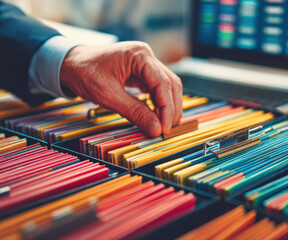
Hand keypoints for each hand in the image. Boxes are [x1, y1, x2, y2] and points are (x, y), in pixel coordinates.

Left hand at [60, 41, 182, 137]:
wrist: (70, 63)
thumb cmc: (84, 73)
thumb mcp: (107, 95)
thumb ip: (134, 112)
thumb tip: (156, 129)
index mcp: (139, 55)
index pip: (163, 83)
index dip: (167, 108)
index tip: (164, 129)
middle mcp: (146, 56)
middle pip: (171, 84)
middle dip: (171, 109)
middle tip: (166, 130)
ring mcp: (145, 63)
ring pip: (168, 86)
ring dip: (168, 106)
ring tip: (163, 126)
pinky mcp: (142, 72)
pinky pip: (157, 88)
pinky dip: (159, 103)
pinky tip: (156, 116)